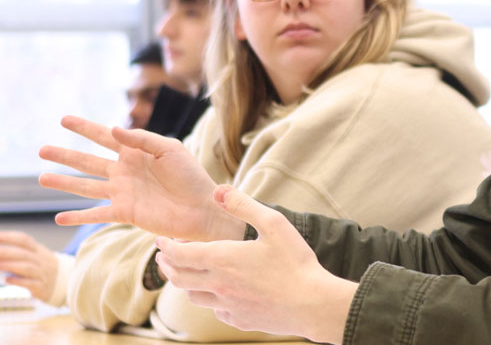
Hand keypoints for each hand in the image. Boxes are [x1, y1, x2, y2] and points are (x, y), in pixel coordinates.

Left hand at [0, 231, 59, 301]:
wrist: (64, 282)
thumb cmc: (41, 268)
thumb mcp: (35, 256)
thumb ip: (18, 253)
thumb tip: (0, 251)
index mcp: (38, 249)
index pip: (24, 240)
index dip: (9, 237)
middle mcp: (42, 259)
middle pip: (23, 253)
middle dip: (6, 252)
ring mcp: (43, 273)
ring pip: (27, 267)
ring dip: (10, 266)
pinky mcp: (41, 287)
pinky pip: (30, 283)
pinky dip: (18, 281)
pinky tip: (7, 280)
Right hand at [38, 116, 241, 241]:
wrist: (202, 207)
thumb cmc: (191, 175)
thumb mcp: (170, 149)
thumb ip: (142, 139)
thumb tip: (113, 128)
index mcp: (136, 152)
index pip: (105, 136)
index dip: (85, 128)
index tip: (64, 120)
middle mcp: (125, 171)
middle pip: (88, 161)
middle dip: (66, 155)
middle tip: (41, 149)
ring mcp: (123, 192)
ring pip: (86, 186)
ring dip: (64, 183)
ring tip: (42, 177)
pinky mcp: (125, 213)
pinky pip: (96, 214)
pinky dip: (78, 217)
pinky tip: (59, 217)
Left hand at [155, 186, 357, 343]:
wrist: (311, 303)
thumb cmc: (295, 261)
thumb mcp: (274, 223)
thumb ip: (243, 205)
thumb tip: (218, 191)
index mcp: (223, 260)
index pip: (181, 255)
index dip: (166, 247)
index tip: (159, 241)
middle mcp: (219, 285)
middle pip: (179, 278)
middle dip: (167, 266)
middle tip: (163, 257)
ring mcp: (228, 306)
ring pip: (194, 297)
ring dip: (184, 284)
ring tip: (186, 274)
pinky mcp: (239, 320)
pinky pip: (215, 310)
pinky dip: (209, 299)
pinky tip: (218, 294)